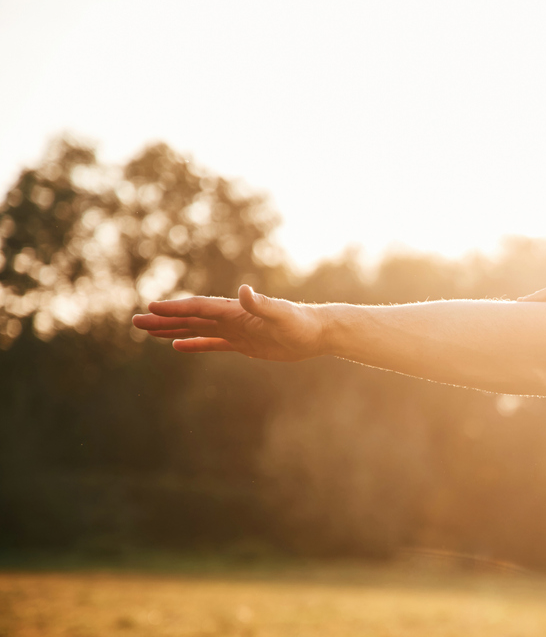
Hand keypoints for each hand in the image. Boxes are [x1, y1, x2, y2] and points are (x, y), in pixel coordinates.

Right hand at [132, 284, 324, 360]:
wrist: (318, 333)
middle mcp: (231, 317)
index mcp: (235, 310)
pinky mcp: (244, 343)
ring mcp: (236, 330)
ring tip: (147, 331)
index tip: (150, 308)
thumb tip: (243, 290)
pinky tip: (178, 345)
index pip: (198, 308)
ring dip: (172, 329)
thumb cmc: (302, 323)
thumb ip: (262, 304)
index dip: (174, 308)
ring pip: (196, 329)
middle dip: (163, 319)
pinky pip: (212, 343)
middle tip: (135, 321)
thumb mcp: (282, 315)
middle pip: (190, 318)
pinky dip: (195, 343)